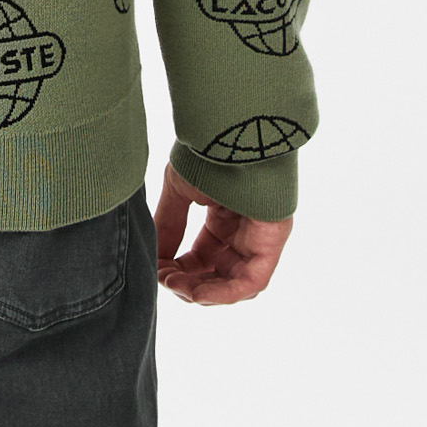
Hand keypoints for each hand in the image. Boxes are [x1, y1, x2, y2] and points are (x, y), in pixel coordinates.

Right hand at [154, 161, 291, 304]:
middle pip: (217, 274)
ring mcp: (260, 239)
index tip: (157, 271)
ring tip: (177, 286)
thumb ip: (169, 223)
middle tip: (165, 281)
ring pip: (234, 283)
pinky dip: (225, 293)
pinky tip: (198, 292)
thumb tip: (155, 255)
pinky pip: (251, 281)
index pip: (201, 257)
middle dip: (188, 283)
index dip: (178, 269)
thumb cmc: (209, 153)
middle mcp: (244, 232)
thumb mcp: (179, 190)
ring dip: (203, 291)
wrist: (231, 133)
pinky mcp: (271, 244)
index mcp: (224, 218)